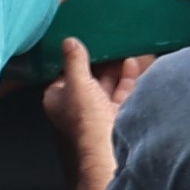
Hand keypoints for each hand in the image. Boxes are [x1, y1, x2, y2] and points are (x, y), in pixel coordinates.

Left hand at [40, 40, 140, 189]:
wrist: (108, 147)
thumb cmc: (86, 120)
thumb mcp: (77, 82)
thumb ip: (74, 60)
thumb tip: (69, 42)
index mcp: (58, 99)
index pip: (63, 74)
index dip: (73, 58)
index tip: (83, 41)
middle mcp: (75, 107)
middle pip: (86, 78)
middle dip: (98, 62)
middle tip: (107, 42)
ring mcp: (96, 112)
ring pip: (105, 85)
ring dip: (114, 68)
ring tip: (122, 50)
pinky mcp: (114, 116)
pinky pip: (120, 93)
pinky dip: (126, 78)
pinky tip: (132, 63)